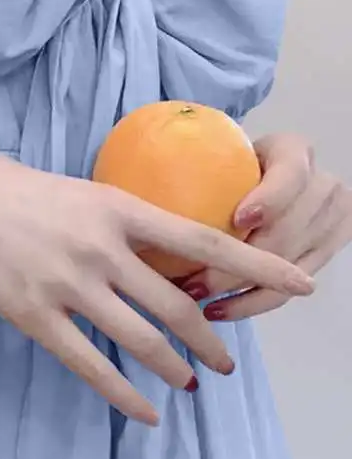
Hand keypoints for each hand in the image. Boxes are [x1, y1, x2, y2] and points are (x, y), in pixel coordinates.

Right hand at [0, 135, 316, 426]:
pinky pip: (91, 365)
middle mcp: (99, 247)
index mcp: (113, 206)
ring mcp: (66, 284)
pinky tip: (145, 412)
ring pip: (142, 340)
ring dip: (177, 369)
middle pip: (178, 305)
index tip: (300, 281)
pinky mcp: (33, 315)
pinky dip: (126, 394)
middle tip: (227, 360)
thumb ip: (112, 222)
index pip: (204, 241)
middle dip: (213, 339)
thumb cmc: (4, 184)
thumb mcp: (70, 189)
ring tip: (193, 384)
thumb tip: (149, 257)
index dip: (258, 265)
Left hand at [177, 133, 350, 321]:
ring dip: (241, 287)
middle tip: (195, 278)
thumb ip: (185, 154)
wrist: (250, 174)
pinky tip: (216, 310)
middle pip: (291, 230)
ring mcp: (330, 223)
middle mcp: (322, 186)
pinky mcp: (323, 255)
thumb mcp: (207, 148)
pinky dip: (251, 303)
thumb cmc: (216, 159)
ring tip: (196, 298)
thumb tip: (127, 179)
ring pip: (291, 266)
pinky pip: (289, 289)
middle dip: (242, 261)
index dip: (271, 199)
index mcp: (294, 151)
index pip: (291, 173)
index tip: (239, 220)